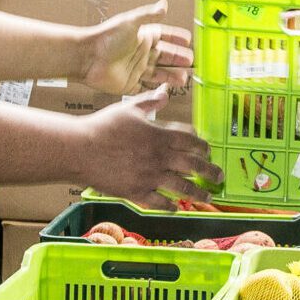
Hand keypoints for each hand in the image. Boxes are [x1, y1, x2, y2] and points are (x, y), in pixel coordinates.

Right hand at [77, 86, 223, 210]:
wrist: (80, 149)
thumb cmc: (102, 126)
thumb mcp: (129, 108)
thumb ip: (150, 101)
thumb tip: (165, 92)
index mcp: (160, 136)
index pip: (191, 141)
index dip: (203, 146)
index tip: (208, 151)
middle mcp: (159, 157)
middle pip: (193, 165)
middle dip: (210, 171)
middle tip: (218, 176)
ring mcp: (149, 176)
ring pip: (182, 187)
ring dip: (198, 193)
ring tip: (207, 197)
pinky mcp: (136, 192)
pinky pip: (159, 203)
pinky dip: (170, 206)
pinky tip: (177, 208)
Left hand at [79, 0, 191, 96]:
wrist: (87, 58)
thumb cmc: (105, 37)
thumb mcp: (131, 22)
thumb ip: (149, 15)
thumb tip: (165, 4)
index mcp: (143, 37)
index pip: (165, 37)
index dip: (176, 38)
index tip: (189, 40)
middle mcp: (141, 53)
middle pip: (165, 57)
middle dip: (179, 59)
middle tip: (191, 62)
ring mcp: (136, 69)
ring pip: (159, 73)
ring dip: (172, 75)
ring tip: (185, 78)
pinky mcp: (130, 84)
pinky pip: (147, 87)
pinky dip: (157, 89)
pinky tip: (167, 90)